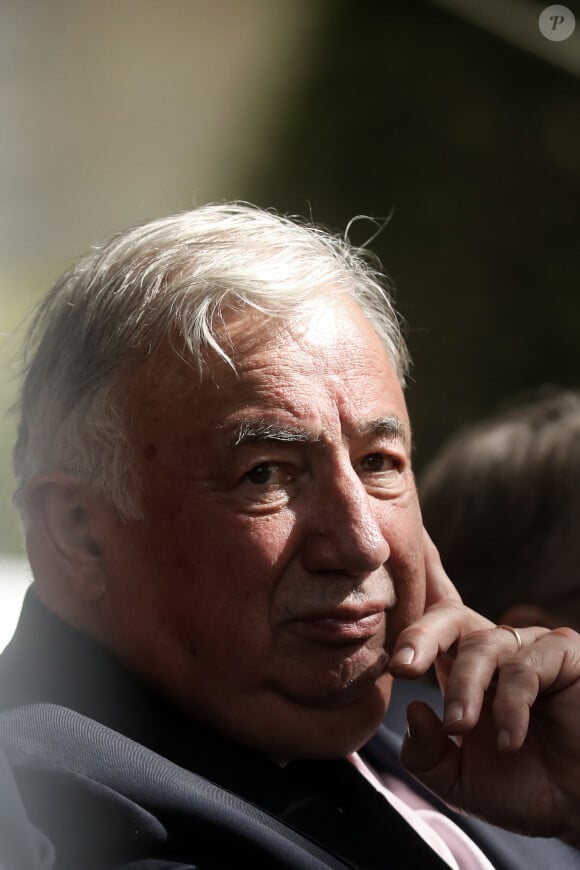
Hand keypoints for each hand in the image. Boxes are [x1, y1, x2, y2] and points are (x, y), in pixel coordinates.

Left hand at [389, 532, 579, 844]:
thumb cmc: (526, 788)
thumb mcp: (460, 782)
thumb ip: (427, 755)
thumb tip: (413, 710)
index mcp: (465, 672)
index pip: (432, 633)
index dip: (409, 635)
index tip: (390, 667)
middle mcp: (496, 652)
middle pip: (452, 617)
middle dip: (421, 636)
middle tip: (403, 668)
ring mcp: (530, 649)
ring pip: (484, 645)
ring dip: (465, 687)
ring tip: (460, 726)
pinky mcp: (563, 654)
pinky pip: (526, 667)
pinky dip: (510, 704)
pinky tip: (508, 740)